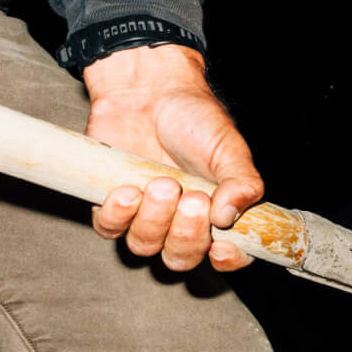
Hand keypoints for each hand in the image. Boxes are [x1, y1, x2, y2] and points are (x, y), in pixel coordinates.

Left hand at [83, 45, 260, 272]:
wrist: (148, 91)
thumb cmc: (195, 118)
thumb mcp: (229, 148)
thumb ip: (241, 182)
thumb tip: (229, 217)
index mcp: (219, 212)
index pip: (228, 254)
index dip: (227, 261)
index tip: (221, 247)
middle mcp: (181, 221)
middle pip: (181, 258)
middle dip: (186, 235)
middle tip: (191, 199)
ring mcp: (145, 216)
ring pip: (144, 246)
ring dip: (153, 219)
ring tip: (161, 182)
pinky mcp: (112, 206)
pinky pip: (110, 229)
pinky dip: (118, 214)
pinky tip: (127, 189)